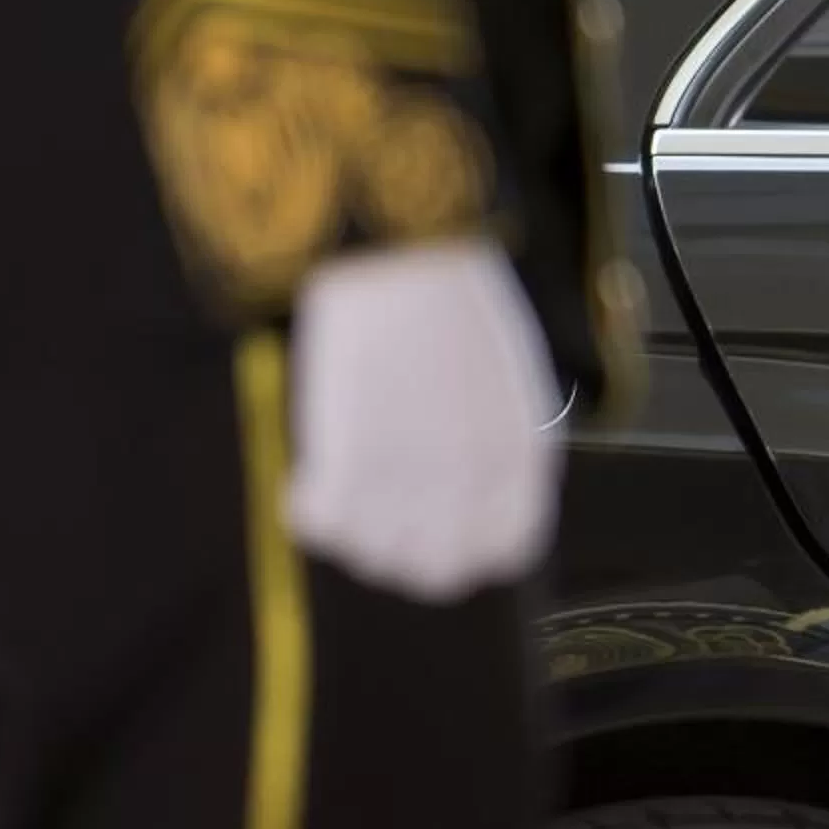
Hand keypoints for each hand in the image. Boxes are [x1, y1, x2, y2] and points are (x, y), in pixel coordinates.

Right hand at [285, 238, 564, 602]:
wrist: (401, 256)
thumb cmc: (457, 303)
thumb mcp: (507, 381)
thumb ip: (498, 449)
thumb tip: (475, 499)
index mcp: (520, 456)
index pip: (509, 549)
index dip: (474, 546)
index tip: (443, 526)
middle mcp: (471, 481)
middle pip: (440, 572)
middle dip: (413, 552)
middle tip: (386, 512)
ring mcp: (408, 481)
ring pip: (375, 558)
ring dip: (358, 532)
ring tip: (348, 482)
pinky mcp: (345, 466)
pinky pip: (319, 525)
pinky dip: (308, 508)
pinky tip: (308, 474)